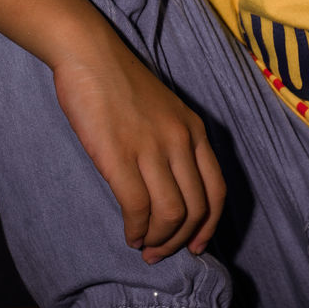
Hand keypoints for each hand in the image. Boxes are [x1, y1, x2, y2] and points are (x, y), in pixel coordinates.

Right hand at [52, 37, 225, 264]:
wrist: (91, 54)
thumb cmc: (122, 83)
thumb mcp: (166, 109)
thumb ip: (175, 143)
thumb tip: (175, 190)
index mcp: (194, 128)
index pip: (217, 190)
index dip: (209, 225)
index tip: (197, 246)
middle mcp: (181, 139)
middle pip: (196, 208)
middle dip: (180, 240)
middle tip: (160, 253)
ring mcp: (152, 147)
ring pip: (170, 214)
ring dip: (158, 241)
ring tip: (144, 247)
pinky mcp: (121, 155)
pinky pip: (138, 207)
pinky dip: (136, 230)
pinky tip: (129, 234)